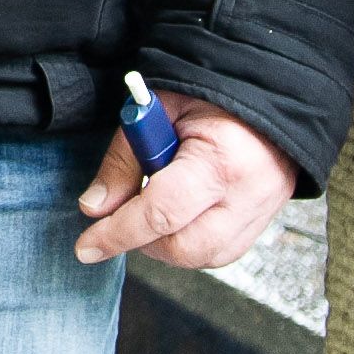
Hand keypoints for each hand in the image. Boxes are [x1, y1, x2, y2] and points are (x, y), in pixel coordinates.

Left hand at [74, 98, 299, 268]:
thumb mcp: (158, 111)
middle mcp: (246, 195)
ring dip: (166, 244)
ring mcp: (259, 212)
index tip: (87, 247)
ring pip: (202, 257)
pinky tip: (179, 213)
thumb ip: (125, 159)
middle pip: (184, 247)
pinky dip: (190, 242)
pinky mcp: (262, 222)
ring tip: (155, 204)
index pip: (161, 212)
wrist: (266, 95)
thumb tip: (96, 207)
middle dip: (142, 240)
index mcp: (220, 160)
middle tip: (125, 212)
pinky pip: (220, 252)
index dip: (117, 233)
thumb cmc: (211, 96)